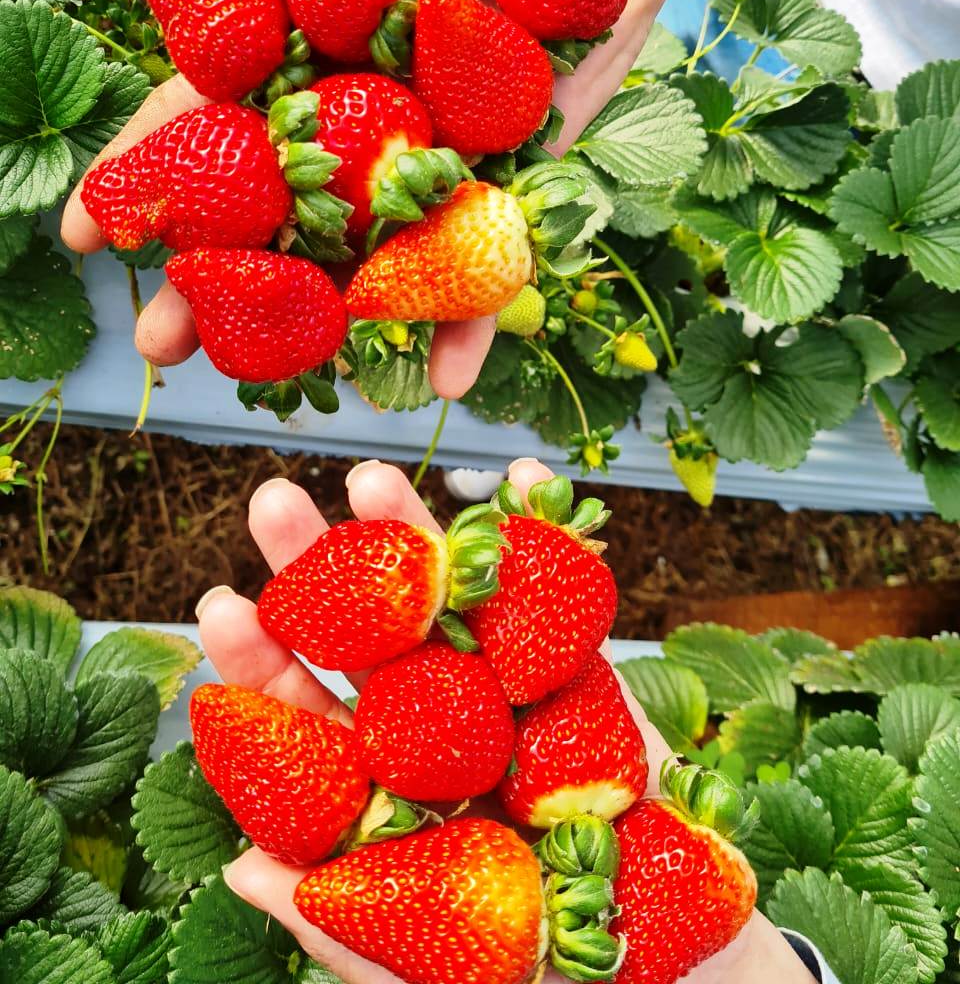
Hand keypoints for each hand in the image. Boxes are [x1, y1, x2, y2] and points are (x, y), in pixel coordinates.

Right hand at [60, 0, 673, 397]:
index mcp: (295, 55)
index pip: (205, 123)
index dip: (147, 175)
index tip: (90, 233)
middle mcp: (350, 125)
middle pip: (269, 211)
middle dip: (213, 278)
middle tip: (158, 341)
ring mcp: (425, 165)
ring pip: (361, 254)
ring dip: (318, 318)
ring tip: (266, 375)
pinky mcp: (504, 185)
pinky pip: (483, 259)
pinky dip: (471, 315)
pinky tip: (450, 375)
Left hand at [195, 456, 810, 983]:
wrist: (662, 973)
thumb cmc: (526, 978)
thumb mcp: (420, 964)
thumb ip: (335, 922)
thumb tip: (242, 868)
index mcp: (382, 787)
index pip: (304, 718)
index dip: (263, 661)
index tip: (220, 606)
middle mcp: (435, 729)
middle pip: (367, 639)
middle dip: (322, 570)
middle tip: (274, 503)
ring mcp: (507, 696)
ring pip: (454, 605)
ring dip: (420, 536)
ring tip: (373, 479)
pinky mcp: (583, 682)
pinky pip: (564, 605)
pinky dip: (550, 541)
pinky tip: (526, 479)